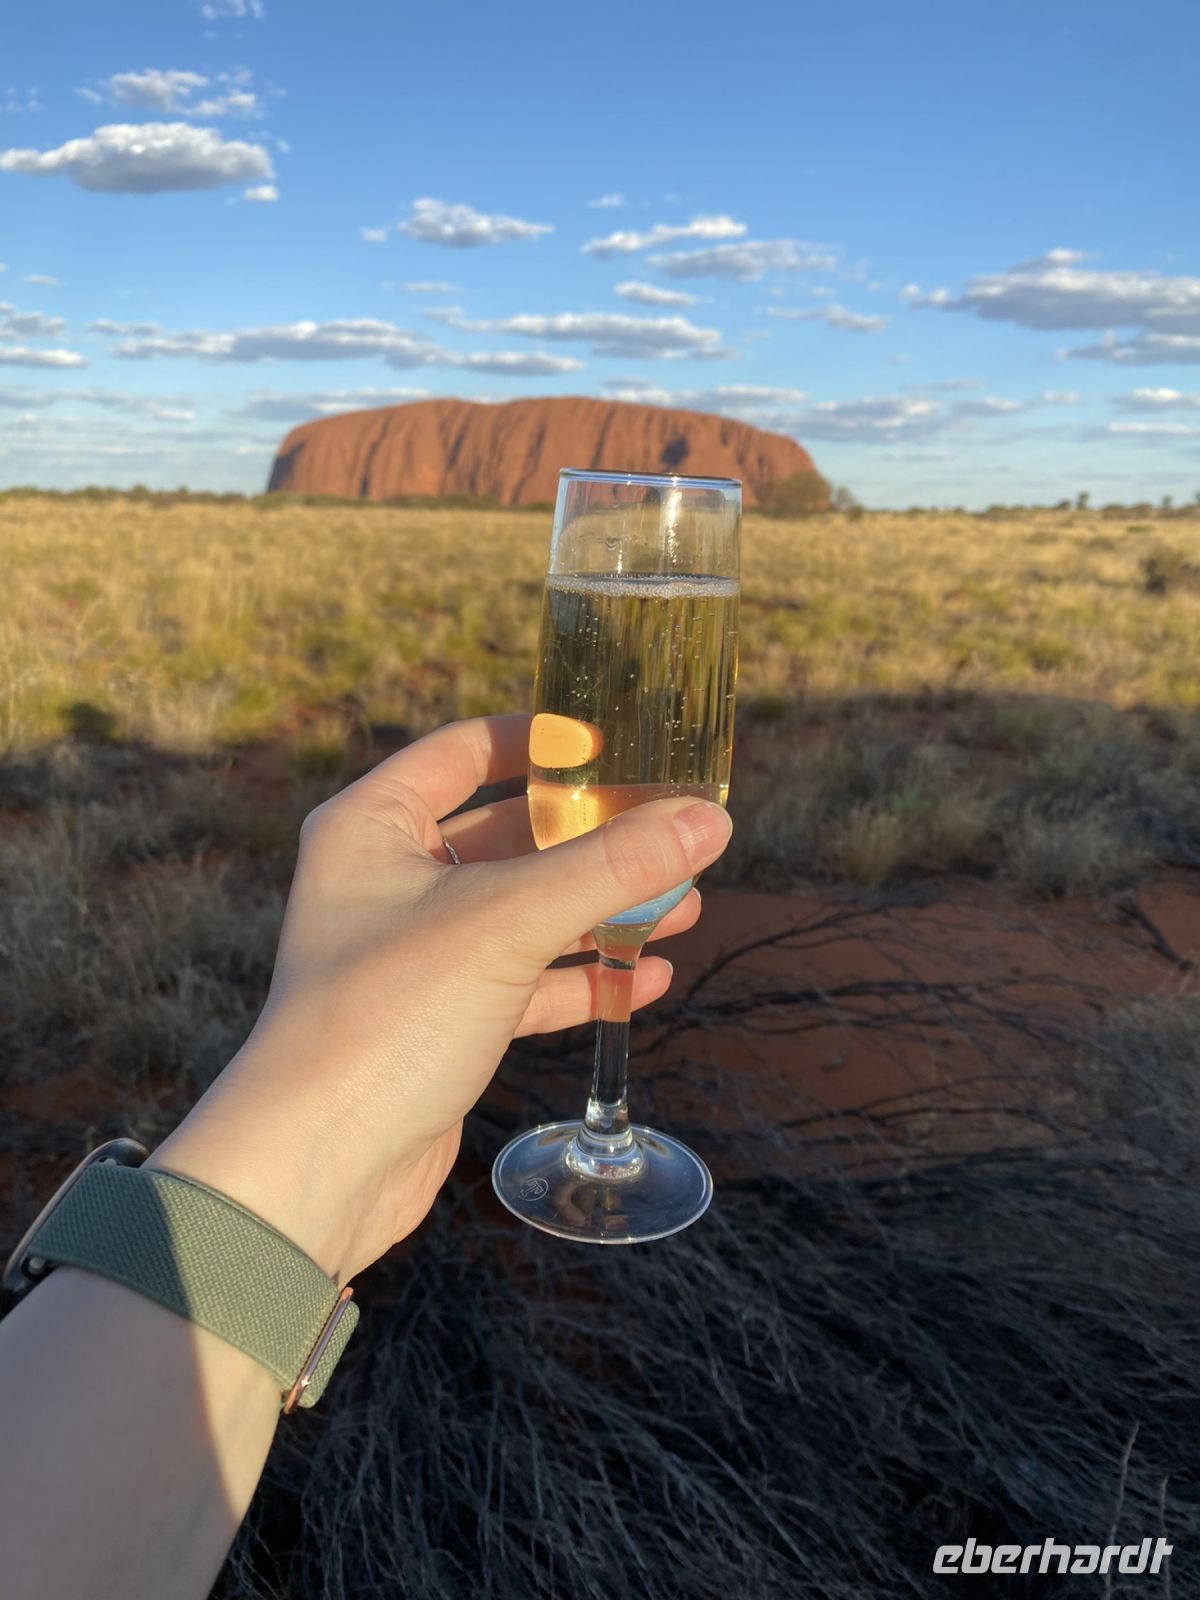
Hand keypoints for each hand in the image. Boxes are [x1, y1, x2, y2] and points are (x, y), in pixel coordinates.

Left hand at [148, 714, 731, 1281]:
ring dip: (601, 910)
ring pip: (525, 911)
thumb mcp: (508, 922)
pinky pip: (524, 980)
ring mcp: (415, 952)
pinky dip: (581, 979)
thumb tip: (709, 820)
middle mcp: (387, 878)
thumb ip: (611, 866)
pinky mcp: (441, 1019)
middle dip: (594, 839)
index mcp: (372, 825)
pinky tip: (647, 980)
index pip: (467, 750)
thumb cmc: (387, 1018)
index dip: (545, 743)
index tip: (622, 745)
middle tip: (674, 835)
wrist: (318, 1167)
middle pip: (510, 833)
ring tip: (684, 906)